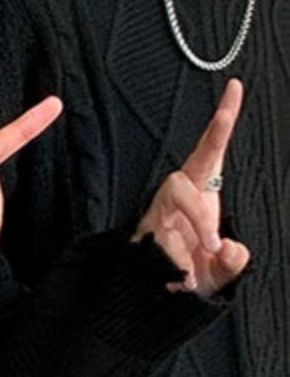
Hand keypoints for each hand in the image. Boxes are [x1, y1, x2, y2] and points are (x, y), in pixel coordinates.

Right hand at [135, 78, 250, 296]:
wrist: (169, 291)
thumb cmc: (202, 268)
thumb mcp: (226, 267)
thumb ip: (235, 260)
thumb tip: (228, 249)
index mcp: (202, 187)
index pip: (212, 148)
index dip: (223, 118)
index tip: (236, 85)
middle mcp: (177, 195)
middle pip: (180, 187)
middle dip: (199, 218)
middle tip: (216, 246)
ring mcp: (155, 215)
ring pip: (165, 222)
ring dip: (183, 250)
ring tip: (193, 276)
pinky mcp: (141, 236)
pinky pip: (154, 249)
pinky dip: (174, 270)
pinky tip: (182, 282)